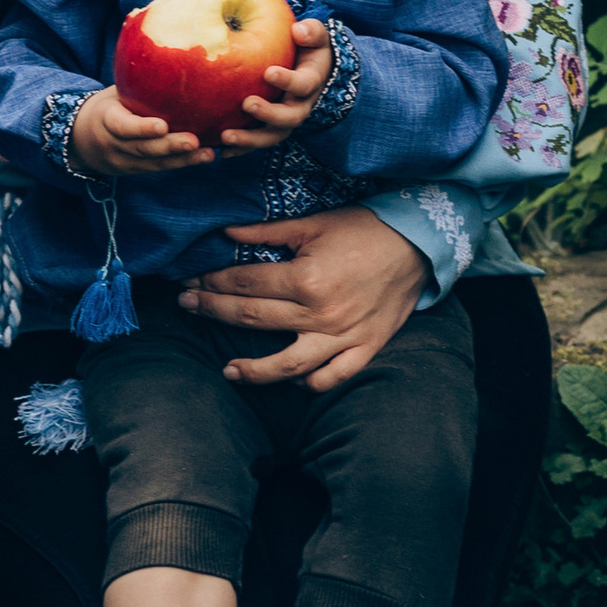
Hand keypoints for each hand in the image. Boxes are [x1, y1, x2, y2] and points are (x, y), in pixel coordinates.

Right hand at [69, 87, 215, 175]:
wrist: (80, 139)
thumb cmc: (108, 106)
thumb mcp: (114, 93)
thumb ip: (135, 82)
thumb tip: (165, 47)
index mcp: (106, 121)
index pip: (123, 127)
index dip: (142, 128)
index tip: (162, 125)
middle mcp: (113, 145)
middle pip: (142, 149)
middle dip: (169, 146)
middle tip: (194, 141)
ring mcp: (123, 162)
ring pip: (154, 163)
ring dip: (183, 159)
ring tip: (208, 154)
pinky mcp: (135, 170)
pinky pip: (159, 168)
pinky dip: (182, 163)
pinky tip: (205, 157)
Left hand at [177, 202, 427, 392]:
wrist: (420, 243)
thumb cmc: (365, 229)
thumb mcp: (314, 223)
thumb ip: (266, 231)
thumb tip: (223, 231)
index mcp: (307, 279)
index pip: (245, 283)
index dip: (211, 280)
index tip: (189, 279)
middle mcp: (322, 314)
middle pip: (253, 318)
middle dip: (213, 311)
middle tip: (186, 306)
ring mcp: (344, 336)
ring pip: (289, 365)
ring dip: (254, 370)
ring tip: (228, 370)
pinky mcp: (365, 348)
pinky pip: (332, 378)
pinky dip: (309, 383)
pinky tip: (289, 380)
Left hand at [208, 20, 335, 154]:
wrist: (308, 67)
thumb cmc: (307, 46)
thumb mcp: (314, 35)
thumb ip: (311, 32)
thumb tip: (299, 31)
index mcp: (311, 82)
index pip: (304, 85)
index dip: (288, 81)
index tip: (269, 72)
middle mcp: (300, 106)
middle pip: (289, 118)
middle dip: (268, 114)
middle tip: (247, 104)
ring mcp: (285, 120)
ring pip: (271, 136)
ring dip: (249, 139)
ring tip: (225, 136)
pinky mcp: (269, 128)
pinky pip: (256, 143)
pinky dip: (240, 149)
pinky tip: (219, 151)